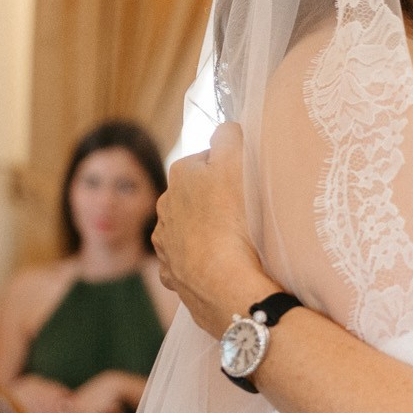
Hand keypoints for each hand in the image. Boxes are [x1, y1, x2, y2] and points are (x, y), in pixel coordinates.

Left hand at [154, 124, 278, 337]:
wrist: (224, 284)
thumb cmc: (233, 220)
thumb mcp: (237, 162)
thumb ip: (229, 137)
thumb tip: (226, 129)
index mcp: (180, 175)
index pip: (208, 159)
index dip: (230, 168)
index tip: (247, 182)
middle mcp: (164, 205)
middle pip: (197, 194)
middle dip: (215, 199)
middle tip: (245, 212)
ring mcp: (165, 243)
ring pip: (190, 227)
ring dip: (207, 230)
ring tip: (235, 242)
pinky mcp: (172, 275)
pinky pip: (189, 260)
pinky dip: (202, 260)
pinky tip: (222, 266)